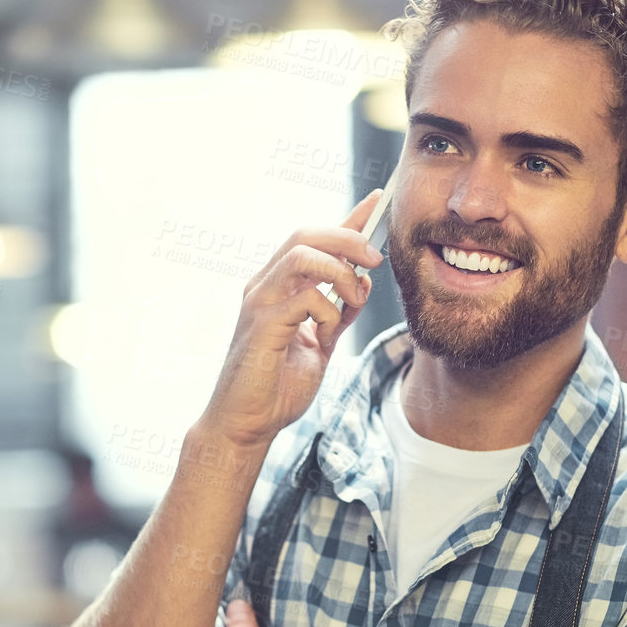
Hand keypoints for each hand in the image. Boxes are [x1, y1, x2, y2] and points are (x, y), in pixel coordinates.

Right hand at [198, 192, 383, 449]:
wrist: (248, 425)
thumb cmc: (276, 387)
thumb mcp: (320, 344)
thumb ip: (336, 313)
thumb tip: (360, 284)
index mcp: (277, 287)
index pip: (313, 240)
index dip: (348, 219)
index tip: (379, 202)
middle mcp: (264, 287)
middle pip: (306, 235)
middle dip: (348, 238)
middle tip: (376, 258)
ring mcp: (259, 303)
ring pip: (302, 255)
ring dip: (340, 271)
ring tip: (355, 297)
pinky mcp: (262, 326)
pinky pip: (305, 297)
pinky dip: (330, 309)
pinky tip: (331, 331)